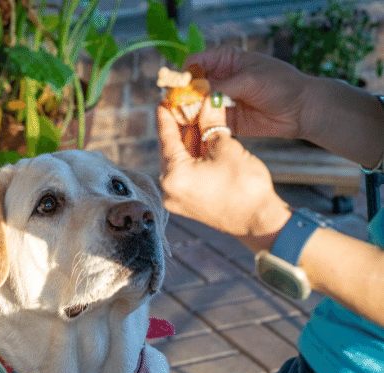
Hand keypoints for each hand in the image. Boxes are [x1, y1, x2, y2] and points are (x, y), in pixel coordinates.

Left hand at [157, 97, 290, 250]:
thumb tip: (207, 101)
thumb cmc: (244, 185)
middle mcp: (168, 189)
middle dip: (180, 127)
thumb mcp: (226, 146)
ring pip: (179, 161)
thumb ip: (211, 122)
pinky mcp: (187, 203)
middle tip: (184, 106)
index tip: (164, 101)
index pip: (166, 138)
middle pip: (171, 150)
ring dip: (188, 142)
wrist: (260, 221)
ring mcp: (177, 198)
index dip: (166, 116)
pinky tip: (201, 141)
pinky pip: (185, 174)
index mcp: (173, 175)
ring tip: (196, 119)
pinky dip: (192, 158)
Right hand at [185, 46, 311, 140]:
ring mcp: (219, 100)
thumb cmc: (281, 85)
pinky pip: (205, 122)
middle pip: (190, 86)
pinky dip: (199, 126)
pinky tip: (195, 131)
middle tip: (179, 109)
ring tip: (185, 122)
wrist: (301, 110)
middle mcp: (218, 79)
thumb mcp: (250, 79)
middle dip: (183, 97)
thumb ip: (223, 86)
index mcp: (224, 60)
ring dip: (188, 113)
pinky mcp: (223, 120)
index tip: (181, 88)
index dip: (185, 75)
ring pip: (194, 106)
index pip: (194, 63)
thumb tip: (195, 94)